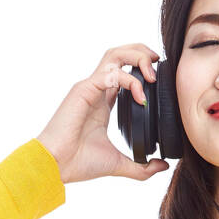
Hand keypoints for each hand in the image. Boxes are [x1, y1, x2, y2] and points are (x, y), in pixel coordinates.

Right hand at [36, 44, 170, 184]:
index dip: (142, 68)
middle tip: (158, 62)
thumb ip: (141, 166)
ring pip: (115, 55)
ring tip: (152, 73)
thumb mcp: (117, 163)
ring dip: (137, 56)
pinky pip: (111, 73)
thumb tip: (163, 166)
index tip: (159, 79)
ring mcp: (90, 87)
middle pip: (120, 54)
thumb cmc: (78, 162)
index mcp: (103, 101)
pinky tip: (140, 96)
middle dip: (141, 51)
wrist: (55, 167)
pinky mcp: (84, 90)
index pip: (124, 71)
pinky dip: (130, 80)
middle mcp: (97, 89)